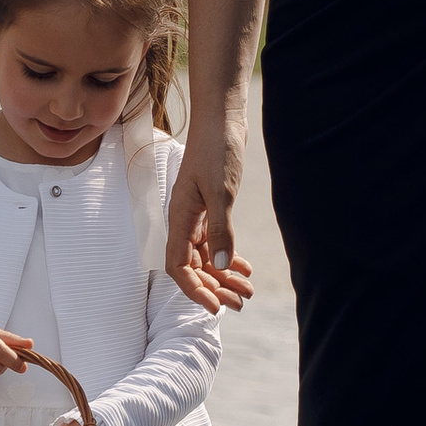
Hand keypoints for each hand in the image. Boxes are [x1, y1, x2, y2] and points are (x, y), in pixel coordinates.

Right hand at [166, 129, 254, 313]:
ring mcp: (197, 214)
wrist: (222, 118)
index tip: (216, 306)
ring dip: (225, 275)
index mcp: (179, 218)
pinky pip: (215, 241)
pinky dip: (229, 256)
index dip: (194, 289)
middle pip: (194, 266)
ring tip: (248, 291)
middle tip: (240, 303)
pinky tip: (245, 267)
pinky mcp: (210, 207)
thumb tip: (220, 267)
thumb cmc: (217, 150)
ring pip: (206, 255)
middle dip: (215, 287)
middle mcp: (184, 220)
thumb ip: (220, 230)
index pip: (178, 266)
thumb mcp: (221, 192)